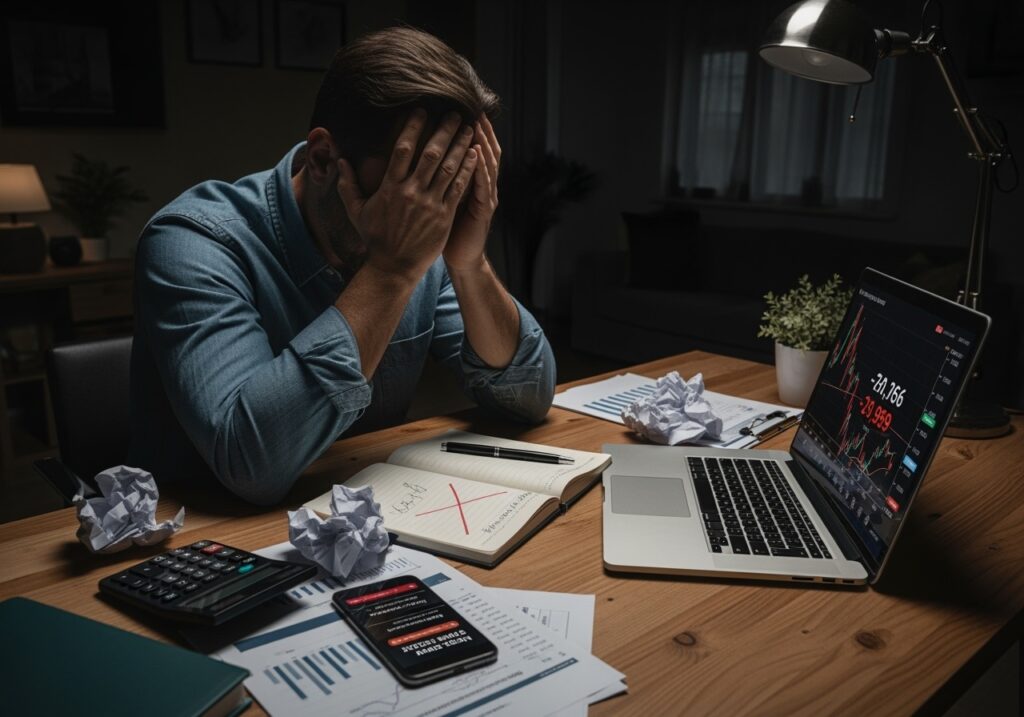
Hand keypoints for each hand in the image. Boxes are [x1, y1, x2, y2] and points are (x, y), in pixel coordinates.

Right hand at [336, 109, 478, 281]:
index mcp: (390, 188)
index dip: (413, 127)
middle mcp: (411, 192)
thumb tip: (340, 160)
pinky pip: (457, 188)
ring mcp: (430, 204)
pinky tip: (474, 155)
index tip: (422, 111)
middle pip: (431, 153)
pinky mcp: (444, 216)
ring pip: (448, 168)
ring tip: (468, 129)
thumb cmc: (375, 239)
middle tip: (455, 113)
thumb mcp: (356, 211)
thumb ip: (347, 185)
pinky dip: (466, 170)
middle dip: (444, 131)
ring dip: (460, 145)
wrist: (393, 267)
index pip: (402, 149)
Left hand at [444, 113, 500, 272]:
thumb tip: (414, 156)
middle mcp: (480, 184)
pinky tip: (478, 155)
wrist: (463, 257)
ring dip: (481, 143)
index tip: (455, 108)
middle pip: (482, 150)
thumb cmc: (447, 230)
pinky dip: (481, 169)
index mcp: (467, 181)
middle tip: (470, 107)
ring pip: (485, 164)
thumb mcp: (442, 201)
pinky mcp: (484, 210)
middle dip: (477, 129)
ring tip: (475, 123)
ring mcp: (485, 196)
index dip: (465, 129)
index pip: (469, 148)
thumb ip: (436, 178)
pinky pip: (483, 186)